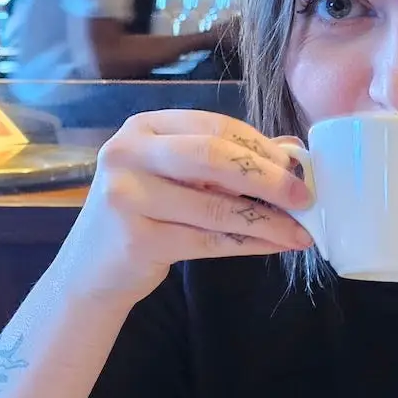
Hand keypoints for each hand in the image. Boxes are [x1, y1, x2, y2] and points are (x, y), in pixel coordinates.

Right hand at [57, 110, 313, 307]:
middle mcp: (128, 154)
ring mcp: (127, 197)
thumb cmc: (145, 214)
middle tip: (305, 196)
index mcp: (142, 128)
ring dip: (267, 220)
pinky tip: (275, 244)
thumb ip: (228, 160)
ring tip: (301, 230)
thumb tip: (292, 152)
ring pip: (215, 206)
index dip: (260, 146)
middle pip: (213, 158)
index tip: (297, 166)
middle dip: (267, 177)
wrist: (91, 269)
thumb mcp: (178, 177)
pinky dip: (249, 243)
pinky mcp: (137, 239)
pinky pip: (209, 241)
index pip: (214, 127)